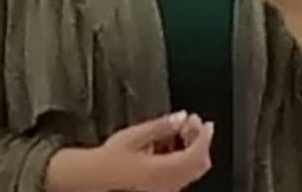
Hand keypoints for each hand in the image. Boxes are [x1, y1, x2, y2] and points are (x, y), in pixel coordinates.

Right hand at [98, 112, 212, 191]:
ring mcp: (166, 190)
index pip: (196, 154)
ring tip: (180, 130)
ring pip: (192, 172)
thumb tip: (182, 117)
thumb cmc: (110, 159)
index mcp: (164, 172)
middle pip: (199, 165)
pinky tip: (171, 146)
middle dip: (199, 141)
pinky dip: (183, 159)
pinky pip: (182, 177)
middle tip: (191, 122)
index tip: (206, 123)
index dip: (204, 137)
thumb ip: (161, 126)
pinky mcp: (161, 191)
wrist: (94, 178)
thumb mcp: (135, 136)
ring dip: (192, 149)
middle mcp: (169, 185)